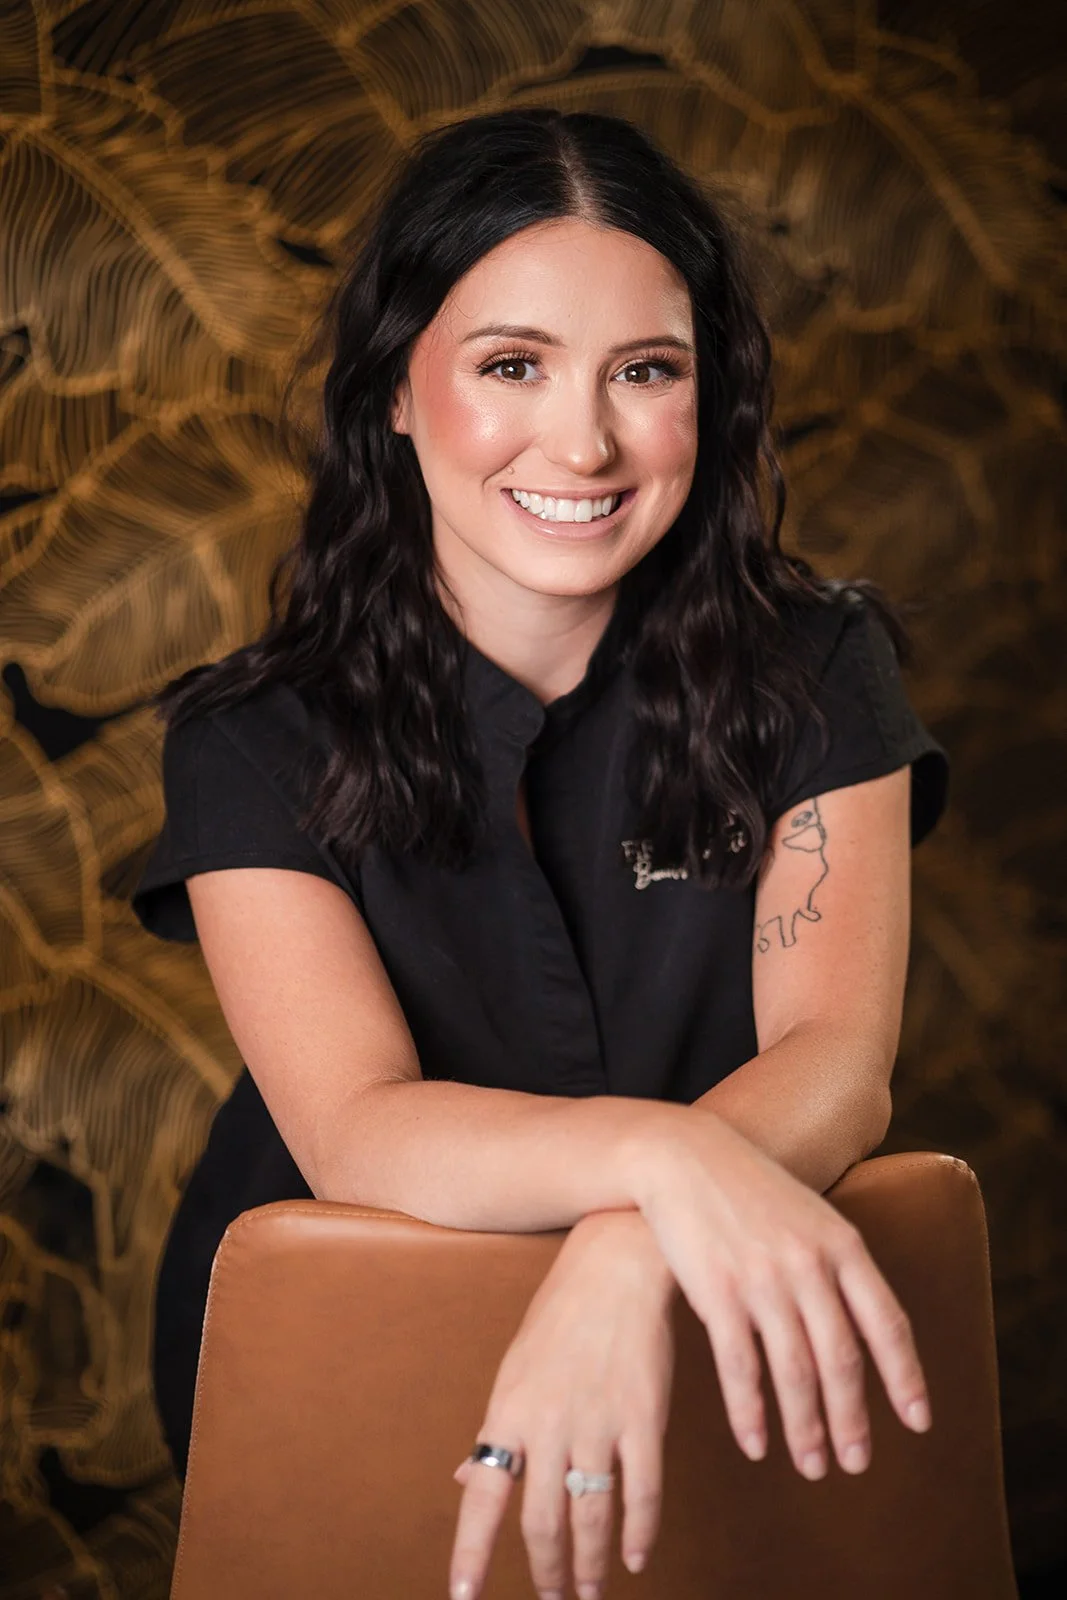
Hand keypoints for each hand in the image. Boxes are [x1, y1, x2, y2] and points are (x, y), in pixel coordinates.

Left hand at [448, 1208, 675, 1599]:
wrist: (617, 1266)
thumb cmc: (562, 1313)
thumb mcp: (516, 1366)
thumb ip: (497, 1430)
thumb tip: (464, 1478)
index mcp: (509, 1410)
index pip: (482, 1495)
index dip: (471, 1550)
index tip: (464, 1596)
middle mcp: (549, 1423)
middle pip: (542, 1521)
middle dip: (547, 1571)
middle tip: (553, 1599)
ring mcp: (598, 1422)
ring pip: (592, 1516)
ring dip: (591, 1563)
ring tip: (591, 1591)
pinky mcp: (643, 1417)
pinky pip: (642, 1492)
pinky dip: (639, 1532)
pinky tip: (635, 1555)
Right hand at [625, 1112, 931, 1480]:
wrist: (682, 1156)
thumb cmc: (750, 1190)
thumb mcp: (810, 1214)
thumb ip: (841, 1263)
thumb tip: (872, 1324)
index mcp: (842, 1244)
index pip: (887, 1322)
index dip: (905, 1377)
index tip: (919, 1422)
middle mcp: (809, 1264)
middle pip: (842, 1359)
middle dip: (853, 1419)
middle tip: (857, 1463)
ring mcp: (763, 1279)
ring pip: (796, 1371)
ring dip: (806, 1427)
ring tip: (813, 1466)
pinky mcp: (718, 1292)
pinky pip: (741, 1366)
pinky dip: (750, 1412)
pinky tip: (755, 1443)